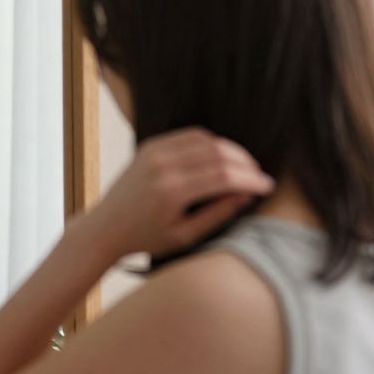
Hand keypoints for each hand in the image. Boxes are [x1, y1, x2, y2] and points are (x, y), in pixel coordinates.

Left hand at [86, 127, 274, 259]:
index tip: (267, 186)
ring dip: (231, 151)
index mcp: (171, 191)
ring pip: (207, 140)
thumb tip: (247, 194)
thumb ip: (217, 214)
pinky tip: (222, 157)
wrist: (105, 227)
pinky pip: (190, 136)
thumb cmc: (145, 238)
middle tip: (259, 176)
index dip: (251, 180)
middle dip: (245, 163)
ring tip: (245, 167)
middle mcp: (163, 166)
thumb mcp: (185, 236)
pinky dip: (211, 143)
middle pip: (219, 154)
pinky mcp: (150, 145)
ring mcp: (154, 152)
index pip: (224, 177)